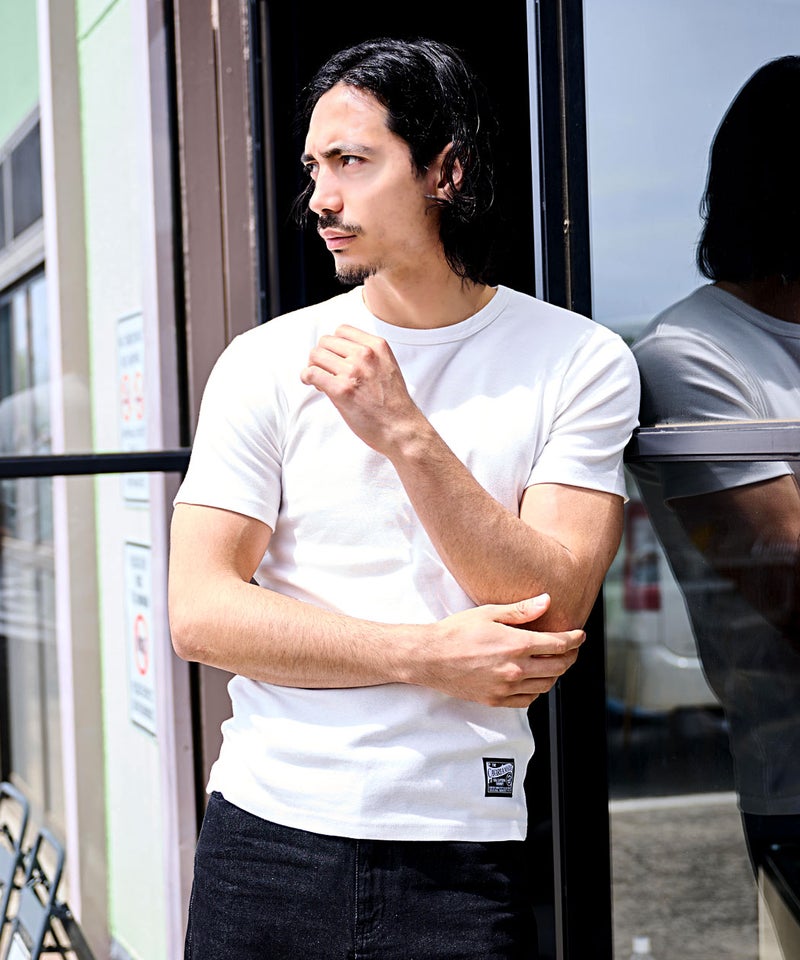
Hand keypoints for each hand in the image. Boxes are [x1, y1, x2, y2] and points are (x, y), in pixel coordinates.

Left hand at [300, 325, 423, 453]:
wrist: (401, 429)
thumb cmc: (393, 404)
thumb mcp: (387, 367)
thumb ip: (368, 356)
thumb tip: (339, 354)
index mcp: (377, 346)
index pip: (342, 330)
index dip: (334, 345)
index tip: (335, 358)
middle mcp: (365, 354)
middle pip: (325, 341)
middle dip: (321, 356)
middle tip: (325, 371)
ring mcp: (353, 371)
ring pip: (315, 355)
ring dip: (313, 367)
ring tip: (321, 380)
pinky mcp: (341, 390)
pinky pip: (311, 373)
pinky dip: (306, 378)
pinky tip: (313, 385)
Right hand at [415, 594, 584, 707]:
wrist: (430, 657)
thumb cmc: (456, 631)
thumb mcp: (489, 613)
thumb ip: (521, 610)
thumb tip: (547, 600)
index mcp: (516, 645)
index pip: (558, 645)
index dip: (574, 639)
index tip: (580, 635)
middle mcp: (515, 669)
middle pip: (558, 667)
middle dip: (570, 656)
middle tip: (571, 649)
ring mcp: (506, 687)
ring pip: (546, 685)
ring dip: (555, 674)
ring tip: (554, 662)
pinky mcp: (496, 699)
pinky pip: (527, 700)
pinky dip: (537, 690)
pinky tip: (533, 679)